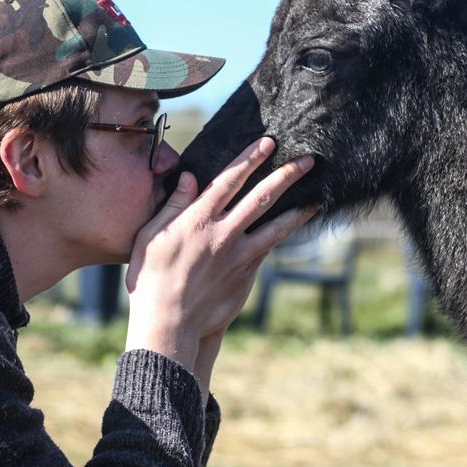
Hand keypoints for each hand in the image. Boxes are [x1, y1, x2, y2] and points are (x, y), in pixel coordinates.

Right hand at [124, 137, 317, 374]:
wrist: (168, 324)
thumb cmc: (150, 278)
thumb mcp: (150, 236)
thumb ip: (173, 205)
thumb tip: (191, 177)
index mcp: (198, 220)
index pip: (229, 180)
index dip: (250, 158)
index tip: (267, 143)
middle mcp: (223, 234)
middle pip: (261, 197)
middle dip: (286, 176)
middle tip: (308, 161)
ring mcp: (238, 257)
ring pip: (275, 227)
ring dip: (297, 210)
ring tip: (315, 198)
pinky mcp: (246, 277)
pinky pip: (268, 250)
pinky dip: (282, 236)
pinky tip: (292, 229)